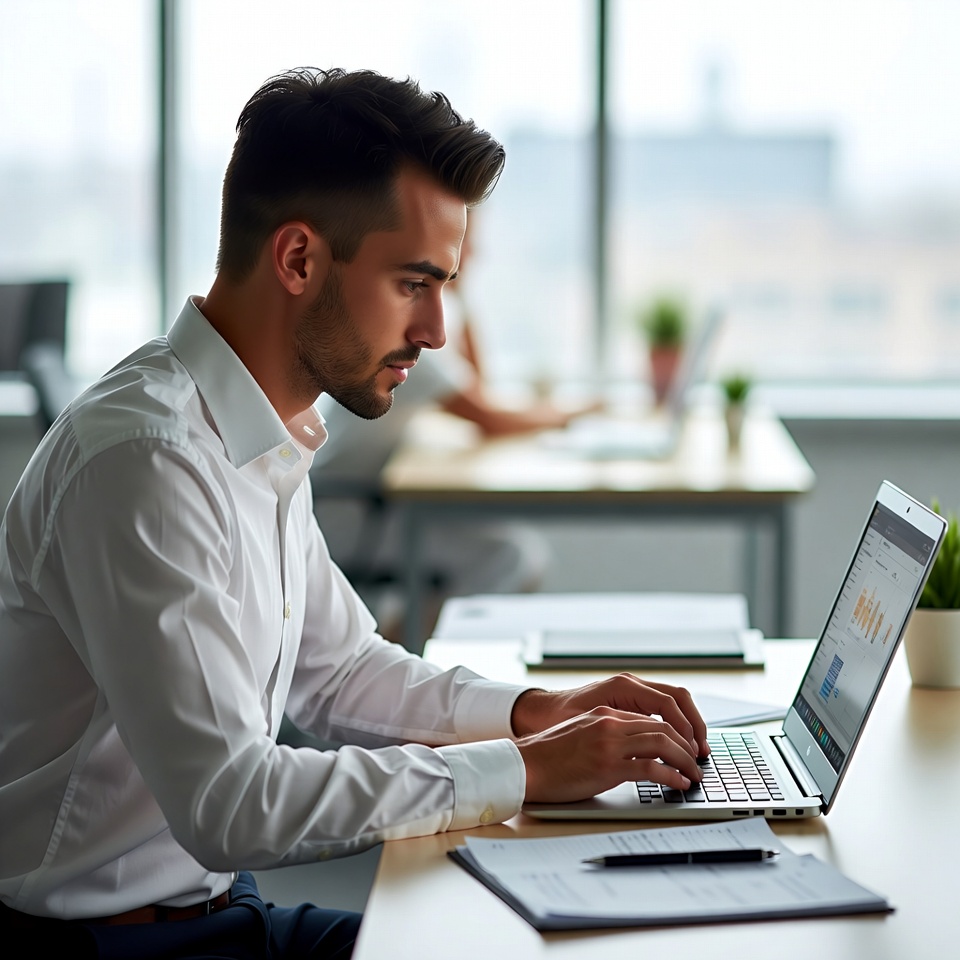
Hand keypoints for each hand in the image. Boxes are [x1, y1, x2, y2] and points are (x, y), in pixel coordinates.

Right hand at [510, 674, 709, 802]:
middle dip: (686, 745)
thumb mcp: (580, 734)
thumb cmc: (548, 756)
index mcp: (604, 714)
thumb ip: (604, 734)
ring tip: (694, 775)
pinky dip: (671, 776)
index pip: (651, 718)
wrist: (524, 766)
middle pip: (663, 727)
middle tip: (697, 762)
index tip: (686, 748)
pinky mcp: (607, 766)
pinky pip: (651, 768)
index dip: (675, 733)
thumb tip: (630, 751)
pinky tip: (679, 784)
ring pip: (662, 743)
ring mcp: (609, 743)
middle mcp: (610, 723)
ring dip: (685, 761)